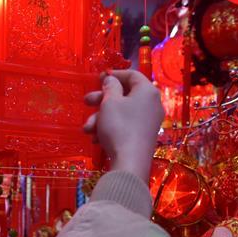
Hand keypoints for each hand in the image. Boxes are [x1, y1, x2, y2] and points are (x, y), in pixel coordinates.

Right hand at [83, 69, 162, 183]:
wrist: (130, 162)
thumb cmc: (119, 126)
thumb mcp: (110, 102)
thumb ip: (110, 87)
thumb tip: (111, 80)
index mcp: (147, 91)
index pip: (131, 74)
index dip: (114, 74)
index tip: (98, 78)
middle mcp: (151, 104)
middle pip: (124, 95)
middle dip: (101, 100)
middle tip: (86, 102)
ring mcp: (148, 122)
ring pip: (121, 113)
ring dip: (101, 118)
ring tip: (88, 129)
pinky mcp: (142, 136)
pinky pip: (125, 126)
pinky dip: (110, 129)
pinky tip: (96, 139)